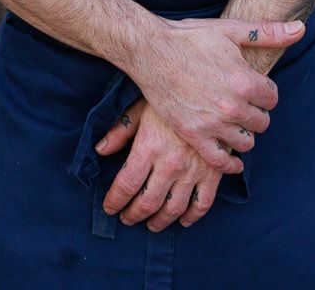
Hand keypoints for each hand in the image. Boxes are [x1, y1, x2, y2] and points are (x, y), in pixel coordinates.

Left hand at [95, 99, 227, 230]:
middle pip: (148, 202)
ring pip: (173, 209)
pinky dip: (192, 217)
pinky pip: (202, 204)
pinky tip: (184, 220)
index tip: (110, 208)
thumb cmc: (171, 97)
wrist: (210, 89)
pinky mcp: (214, 172)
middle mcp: (170, 163)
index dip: (115, 201)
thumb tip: (101, 151)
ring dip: (160, 222)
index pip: (126, 184)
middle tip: (128, 219)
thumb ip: (120, 132)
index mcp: (149, 147)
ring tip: (151, 225)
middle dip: (134, 215)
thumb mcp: (141, 108)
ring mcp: (194, 170)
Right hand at [124, 17, 302, 172]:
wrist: (150, 50)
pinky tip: (233, 159)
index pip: (272, 99)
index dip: (264, 93)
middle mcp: (232, 106)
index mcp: (245, 81)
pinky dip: (230, 163)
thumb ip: (268, 33)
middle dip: (256, 113)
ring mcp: (212, 123)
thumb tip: (300, 29)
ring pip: (246, 142)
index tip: (253, 88)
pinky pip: (219, 160)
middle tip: (242, 104)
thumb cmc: (190, 37)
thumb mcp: (230, 30)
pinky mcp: (192, 134)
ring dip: (244, 133)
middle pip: (262, 122)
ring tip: (233, 122)